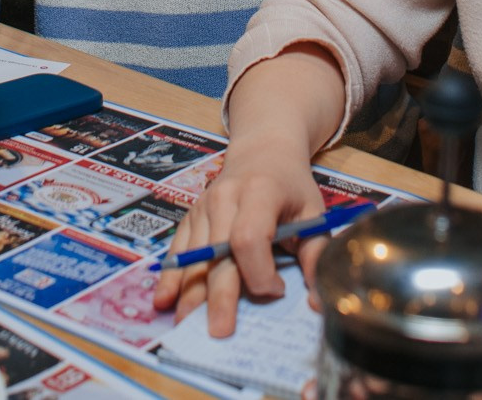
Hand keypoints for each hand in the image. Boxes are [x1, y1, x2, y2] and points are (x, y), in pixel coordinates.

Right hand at [154, 136, 324, 335]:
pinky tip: (164, 299)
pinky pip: (179, 248)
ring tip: (186, 324)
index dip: (260, 271)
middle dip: (219, 294)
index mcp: (260, 192)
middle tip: (220, 330)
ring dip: (190, 291)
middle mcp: (226, 197)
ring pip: (195, 254)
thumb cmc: (292, 187)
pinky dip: (171, 275)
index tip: (277, 291)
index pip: (250, 237)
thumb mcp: (313, 213)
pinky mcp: (191, 215)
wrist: (263, 151)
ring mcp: (203, 206)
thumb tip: (317, 300)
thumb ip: (316, 255)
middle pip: (218, 252)